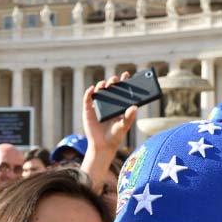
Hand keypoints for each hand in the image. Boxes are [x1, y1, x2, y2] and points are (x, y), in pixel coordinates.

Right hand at [79, 72, 136, 194]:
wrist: (102, 146)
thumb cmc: (115, 136)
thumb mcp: (124, 126)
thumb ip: (129, 117)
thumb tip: (134, 107)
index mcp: (118, 105)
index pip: (121, 91)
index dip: (123, 81)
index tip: (126, 74)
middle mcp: (108, 103)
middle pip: (110, 88)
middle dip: (113, 82)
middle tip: (115, 80)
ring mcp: (97, 106)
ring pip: (98, 91)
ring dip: (101, 86)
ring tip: (105, 85)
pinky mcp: (88, 110)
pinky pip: (87, 99)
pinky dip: (89, 93)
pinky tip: (92, 89)